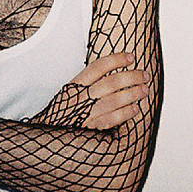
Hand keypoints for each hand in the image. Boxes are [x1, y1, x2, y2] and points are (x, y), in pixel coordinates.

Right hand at [30, 51, 149, 129]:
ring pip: (114, 100)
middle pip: (111, 83)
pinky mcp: (91, 128)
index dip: (116, 60)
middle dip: (131, 77)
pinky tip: (135, 108)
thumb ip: (88, 82)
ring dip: (133, 94)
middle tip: (144, 75)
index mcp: (75, 85)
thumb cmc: (62, 111)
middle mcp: (81, 98)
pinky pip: (112, 119)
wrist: (47, 134)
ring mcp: (86, 113)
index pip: (98, 67)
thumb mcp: (70, 92)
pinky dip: (125, 113)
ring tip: (144, 89)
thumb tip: (113, 69)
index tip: (130, 57)